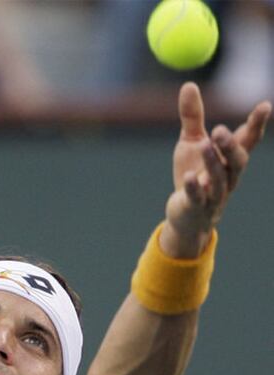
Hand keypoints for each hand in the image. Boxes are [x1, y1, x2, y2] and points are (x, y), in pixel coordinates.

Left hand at [161, 82, 270, 257]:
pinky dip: (195, 188)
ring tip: (204, 144)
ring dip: (213, 162)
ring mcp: (214, 195)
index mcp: (229, 160)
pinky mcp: (197, 208)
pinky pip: (198, 198)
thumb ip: (193, 117)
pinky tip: (189, 177)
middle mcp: (228, 177)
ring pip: (219, 179)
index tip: (265, 106)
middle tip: (220, 129)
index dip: (257, 125)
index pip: (247, 141)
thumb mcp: (191, 143)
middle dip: (231, 145)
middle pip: (237, 161)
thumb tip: (189, 84)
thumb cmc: (193, 177)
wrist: (185, 215)